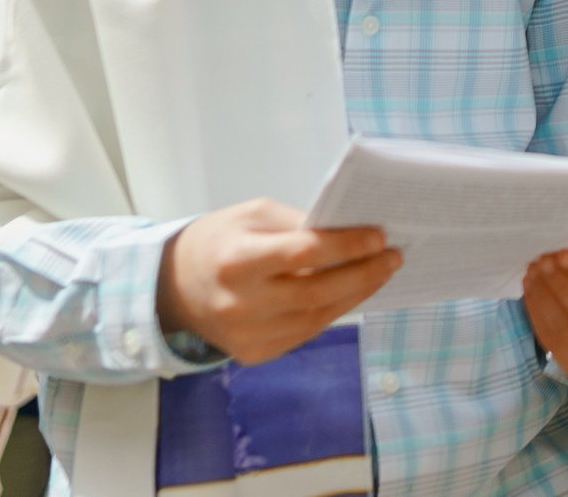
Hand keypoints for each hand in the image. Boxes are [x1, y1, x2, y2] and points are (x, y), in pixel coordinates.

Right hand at [156, 199, 400, 365]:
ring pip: (317, 316)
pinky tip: (354, 292)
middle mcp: (240, 304)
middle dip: (363, 273)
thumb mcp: (252, 215)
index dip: (346, 246)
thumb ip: (298, 223)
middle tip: (394, 257)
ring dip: (357, 294)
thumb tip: (349, 230)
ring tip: (382, 272)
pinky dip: (335, 311)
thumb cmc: (218, 242)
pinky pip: (307, 331)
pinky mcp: (255, 352)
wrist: (173, 289)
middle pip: (317, 291)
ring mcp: (247, 334)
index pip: (302, 254)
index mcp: (236, 262)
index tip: (379, 236)